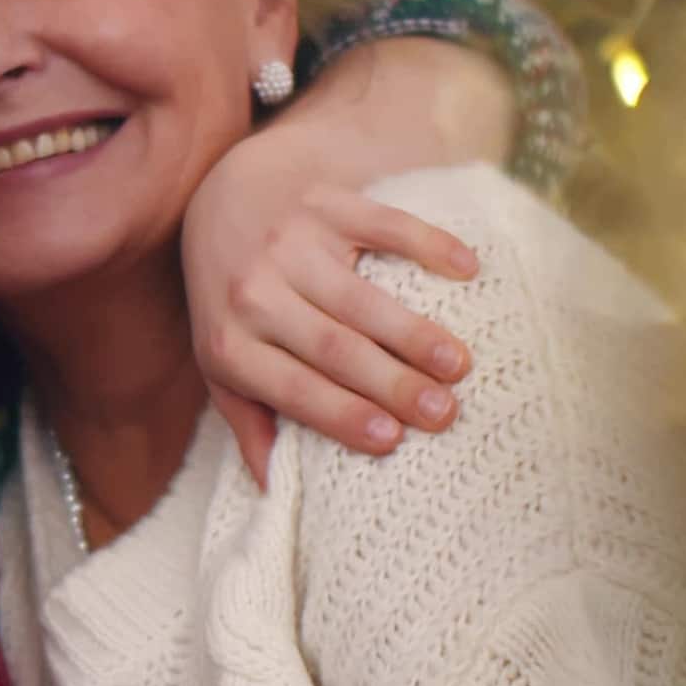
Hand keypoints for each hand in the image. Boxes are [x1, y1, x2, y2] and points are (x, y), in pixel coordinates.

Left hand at [184, 131, 479, 486]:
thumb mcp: (221, 360)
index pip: (291, 387)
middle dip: (391, 384)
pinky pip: (383, 225)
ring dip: (414, 332)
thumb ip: (248, 419)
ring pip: (360, 298)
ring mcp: (290, 244)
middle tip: (445, 414)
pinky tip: (467, 269)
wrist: (218, 196)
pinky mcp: (324, 202)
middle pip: (333, 348)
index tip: (391, 439)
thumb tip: (273, 488)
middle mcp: (253, 293)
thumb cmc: (231, 298)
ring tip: (459, 365)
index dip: (339, 413)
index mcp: (230, 343)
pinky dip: (428, 245)